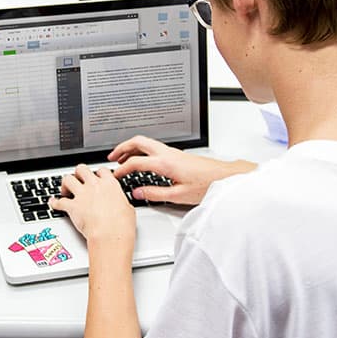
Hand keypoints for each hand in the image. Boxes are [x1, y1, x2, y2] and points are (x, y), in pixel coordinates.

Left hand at [49, 164, 135, 245]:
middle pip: (81, 169)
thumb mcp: (128, 208)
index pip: (101, 170)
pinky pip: (58, 201)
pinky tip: (53, 203)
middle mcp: (94, 186)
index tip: (95, 178)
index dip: (97, 174)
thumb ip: (120, 200)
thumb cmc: (121, 225)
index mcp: (110, 184)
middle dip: (78, 174)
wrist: (110, 236)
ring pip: (67, 179)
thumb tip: (119, 203)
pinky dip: (54, 202)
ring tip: (65, 190)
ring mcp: (82, 195)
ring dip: (65, 184)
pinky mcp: (72, 206)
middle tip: (78, 181)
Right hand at [108, 135, 254, 206]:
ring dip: (131, 148)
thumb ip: (155, 194)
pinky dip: (141, 151)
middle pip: (138, 142)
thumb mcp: (178, 195)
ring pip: (146, 142)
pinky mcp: (176, 154)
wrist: (224, 177)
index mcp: (165, 163)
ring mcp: (172, 152)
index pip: (136, 162)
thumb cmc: (206, 185)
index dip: (122, 169)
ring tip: (122, 158)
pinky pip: (153, 147)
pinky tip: (141, 161)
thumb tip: (139, 193)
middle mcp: (167, 153)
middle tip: (112, 157)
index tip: (115, 175)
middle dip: (122, 148)